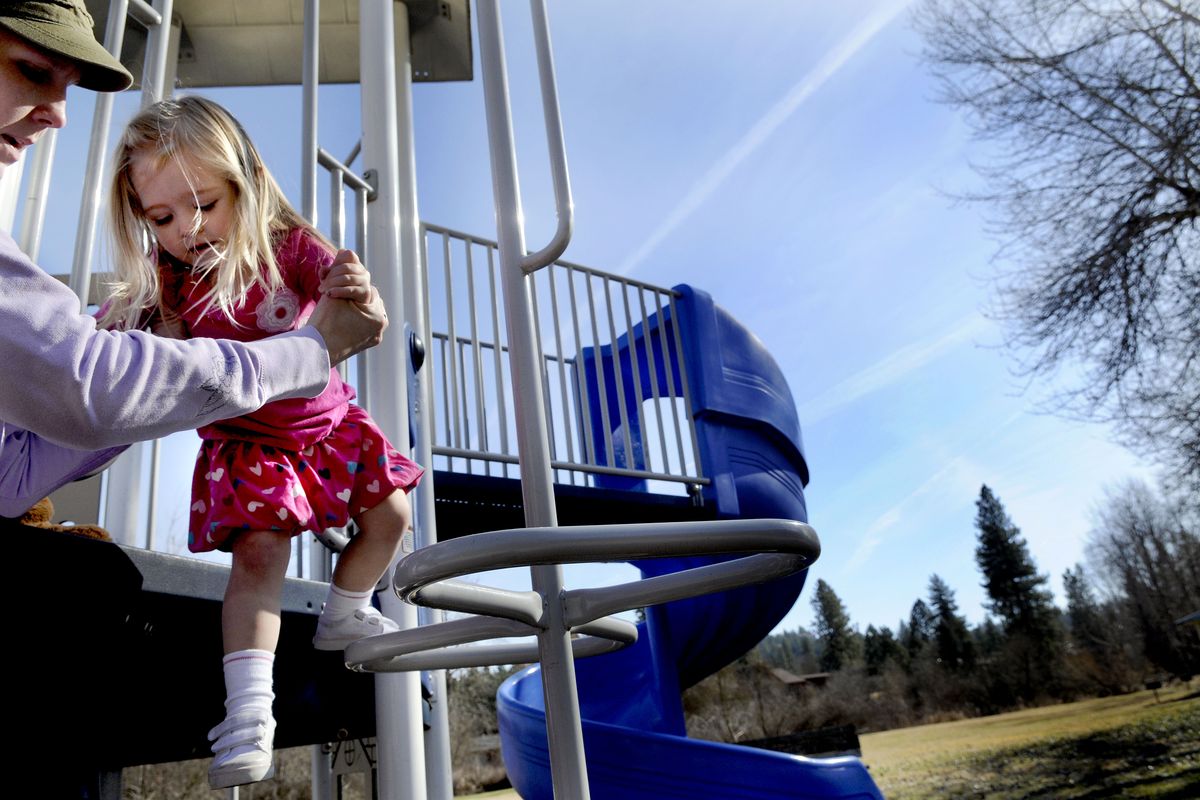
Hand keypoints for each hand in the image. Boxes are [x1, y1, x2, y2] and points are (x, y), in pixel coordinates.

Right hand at [310, 250, 387, 365]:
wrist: (314, 353)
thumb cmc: (323, 323)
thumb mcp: (332, 291)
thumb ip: (342, 269)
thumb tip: (347, 251)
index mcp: (377, 315)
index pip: (363, 285)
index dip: (345, 281)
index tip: (329, 286)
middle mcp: (380, 326)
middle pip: (365, 296)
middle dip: (348, 289)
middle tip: (330, 290)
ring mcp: (374, 336)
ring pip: (363, 308)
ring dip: (349, 300)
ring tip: (333, 301)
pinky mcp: (365, 342)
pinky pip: (361, 321)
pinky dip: (351, 314)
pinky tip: (339, 312)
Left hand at [319, 249, 373, 304]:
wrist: (353, 306)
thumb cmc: (341, 290)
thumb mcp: (331, 279)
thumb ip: (326, 272)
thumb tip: (324, 269)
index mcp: (356, 264)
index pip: (349, 254)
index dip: (337, 261)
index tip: (326, 273)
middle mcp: (363, 271)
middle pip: (345, 267)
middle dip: (330, 277)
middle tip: (321, 287)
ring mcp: (366, 281)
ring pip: (347, 278)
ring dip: (332, 284)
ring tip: (324, 291)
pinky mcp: (366, 292)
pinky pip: (350, 290)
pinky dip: (338, 291)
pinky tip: (330, 294)